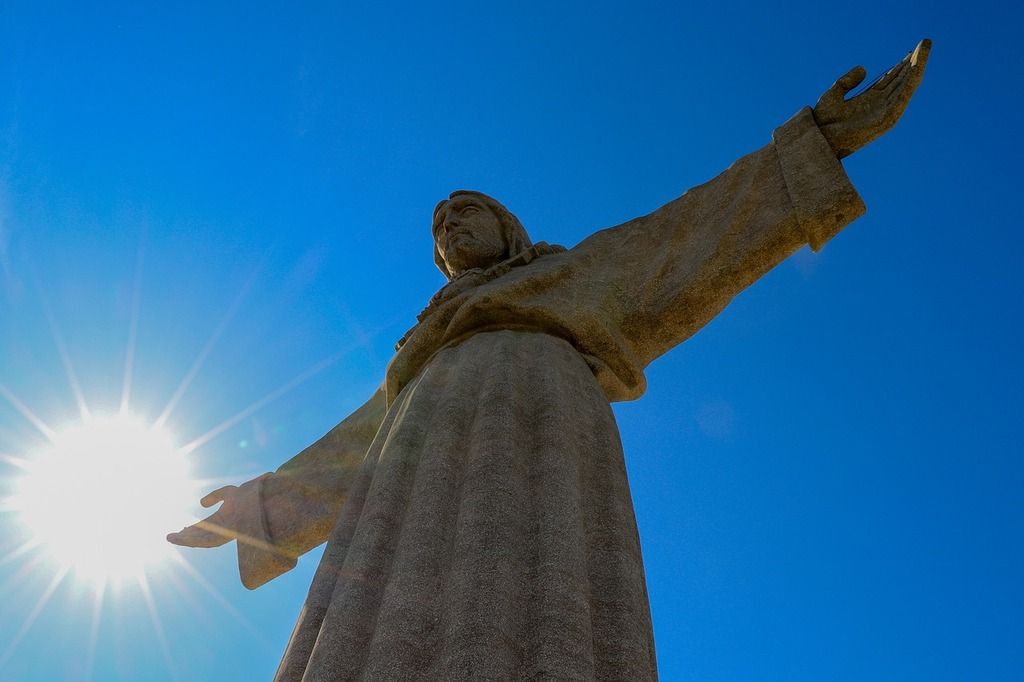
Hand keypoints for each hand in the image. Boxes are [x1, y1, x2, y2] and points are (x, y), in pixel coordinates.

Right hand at [166, 478, 260, 547]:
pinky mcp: (226, 536)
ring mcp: (224, 533)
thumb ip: (215, 496)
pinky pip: (207, 541)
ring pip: (201, 541)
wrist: (263, 498)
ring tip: (171, 538)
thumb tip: (201, 504)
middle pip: (200, 536)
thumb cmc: (250, 495)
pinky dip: (193, 541)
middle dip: (185, 537)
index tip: (182, 528)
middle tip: (170, 537)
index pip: (204, 528)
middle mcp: (222, 529)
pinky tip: (182, 538)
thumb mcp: (228, 493)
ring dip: (185, 541)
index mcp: (222, 520)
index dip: (192, 529)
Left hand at [814, 39, 930, 157]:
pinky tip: (917, 65)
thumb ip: (847, 82)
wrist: (819, 138)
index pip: (890, 80)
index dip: (901, 66)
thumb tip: (863, 68)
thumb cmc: (823, 122)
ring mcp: (884, 111)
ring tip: (924, 47)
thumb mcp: (833, 95)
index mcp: (868, 100)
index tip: (910, 51)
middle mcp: (879, 105)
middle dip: (913, 62)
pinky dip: (911, 81)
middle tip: (924, 43)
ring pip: (906, 85)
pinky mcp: (887, 118)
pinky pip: (903, 96)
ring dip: (917, 66)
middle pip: (901, 80)